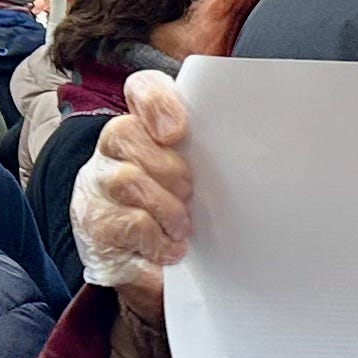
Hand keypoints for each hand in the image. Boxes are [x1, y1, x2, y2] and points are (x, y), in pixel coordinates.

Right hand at [73, 70, 192, 320]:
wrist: (152, 269)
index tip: (176, 131)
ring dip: (164, 208)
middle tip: (189, 194)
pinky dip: (155, 242)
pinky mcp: (94, 227)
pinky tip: (169, 251)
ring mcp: (97, 187)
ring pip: (125, 179)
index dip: (156, 101)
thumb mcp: (204, 179)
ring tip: (182, 230)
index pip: (142, 88)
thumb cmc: (184, 212)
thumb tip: (263, 149)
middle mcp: (113, 150)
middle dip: (167, 168)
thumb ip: (216, 156)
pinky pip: (124, 226)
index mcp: (146, 128)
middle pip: (125, 132)